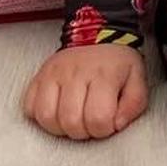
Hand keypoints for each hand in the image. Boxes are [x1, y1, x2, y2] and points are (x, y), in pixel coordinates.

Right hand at [22, 43, 148, 140]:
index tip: (108, 122)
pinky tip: (56, 111)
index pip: (98, 119)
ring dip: (60, 127)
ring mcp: (54, 74)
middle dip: (82, 132)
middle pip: (70, 122)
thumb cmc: (116, 61)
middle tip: (90, 123)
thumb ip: (134, 104)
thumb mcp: (137, 79)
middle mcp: (76, 74)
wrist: (95, 33)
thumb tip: (117, 124)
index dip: (104, 130)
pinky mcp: (39, 76)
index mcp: (103, 75)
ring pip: (47, 117)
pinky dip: (40, 116)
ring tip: (72, 120)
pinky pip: (29, 106)